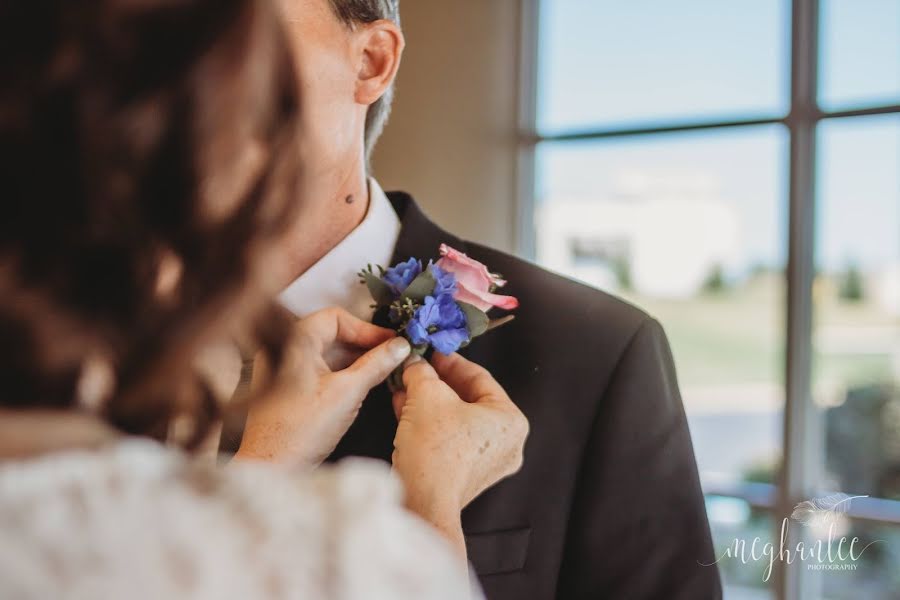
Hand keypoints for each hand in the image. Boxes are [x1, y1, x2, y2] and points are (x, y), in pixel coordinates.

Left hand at [235, 307, 410, 467]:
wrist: (271, 468)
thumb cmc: (302, 430)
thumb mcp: (347, 393)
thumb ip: (377, 365)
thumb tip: (401, 346)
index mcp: (293, 340)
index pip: (335, 318)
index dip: (366, 329)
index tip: (391, 342)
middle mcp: (283, 348)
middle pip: (332, 334)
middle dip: (364, 344)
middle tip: (393, 355)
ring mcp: (283, 368)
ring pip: (327, 353)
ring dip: (355, 359)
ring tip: (383, 369)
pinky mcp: (287, 388)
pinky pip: (319, 369)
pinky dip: (341, 372)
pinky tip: (363, 383)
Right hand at [391, 352, 527, 554]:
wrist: (423, 501)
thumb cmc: (435, 449)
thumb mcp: (426, 394)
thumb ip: (422, 371)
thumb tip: (415, 363)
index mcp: (510, 420)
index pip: (480, 378)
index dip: (452, 361)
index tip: (433, 352)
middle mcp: (506, 443)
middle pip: (467, 400)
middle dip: (437, 383)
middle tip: (418, 369)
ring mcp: (487, 463)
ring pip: (455, 420)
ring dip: (429, 402)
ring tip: (406, 387)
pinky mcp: (466, 476)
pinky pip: (449, 440)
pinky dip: (429, 424)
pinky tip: (405, 410)